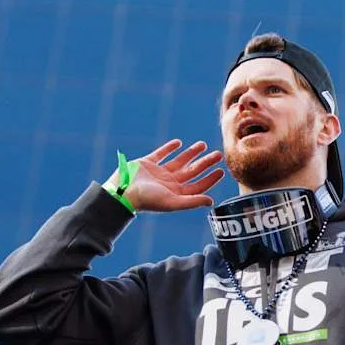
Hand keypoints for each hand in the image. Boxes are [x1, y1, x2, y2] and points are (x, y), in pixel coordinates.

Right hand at [106, 139, 223, 211]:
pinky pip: (161, 154)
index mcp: (176, 193)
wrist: (123, 192)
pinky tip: (179, 143)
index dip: (210, 178)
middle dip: (205, 163)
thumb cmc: (148, 200)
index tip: (221, 170)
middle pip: (192, 171)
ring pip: (179, 161)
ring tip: (202, 145)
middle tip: (217, 154)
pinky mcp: (147, 163)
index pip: (198, 185)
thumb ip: (192, 201)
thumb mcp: (172, 202)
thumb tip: (211, 201)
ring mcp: (158, 173)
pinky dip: (169, 148)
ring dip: (191, 153)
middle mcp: (169, 183)